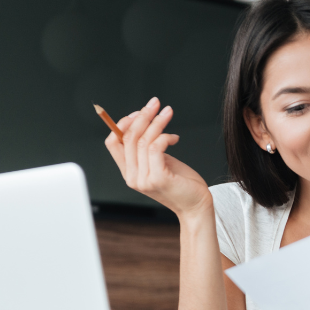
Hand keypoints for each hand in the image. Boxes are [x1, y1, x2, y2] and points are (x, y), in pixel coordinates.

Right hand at [104, 96, 211, 218]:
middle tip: (155, 103)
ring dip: (157, 122)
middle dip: (142, 116)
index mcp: (129, 172)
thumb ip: (149, 150)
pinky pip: (155, 148)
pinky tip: (175, 138)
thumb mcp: (161, 163)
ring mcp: (143, 179)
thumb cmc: (182, 183)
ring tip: (168, 112)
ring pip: (143, 140)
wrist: (196, 206)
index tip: (139, 112)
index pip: (112, 143)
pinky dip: (165, 136)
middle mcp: (132, 177)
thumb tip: (145, 124)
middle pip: (128, 138)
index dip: (122, 124)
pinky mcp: (158, 178)